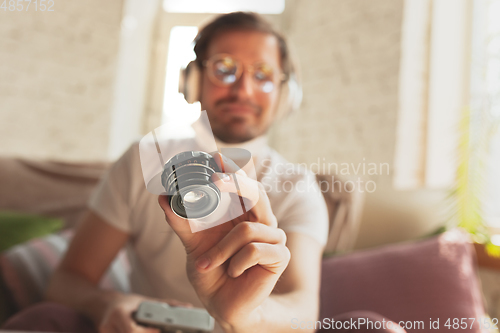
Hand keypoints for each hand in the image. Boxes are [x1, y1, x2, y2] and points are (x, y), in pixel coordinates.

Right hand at [99, 294, 190, 332]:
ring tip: (155, 330)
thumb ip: (166, 305)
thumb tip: (188, 307)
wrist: (105, 305)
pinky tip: (145, 331)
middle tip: (160, 331)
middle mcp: (108, 325)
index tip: (158, 330)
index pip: (131, 330)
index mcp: (119, 313)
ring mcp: (105, 332)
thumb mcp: (146, 301)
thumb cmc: (129, 303)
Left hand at [158, 153, 290, 330]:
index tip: (217, 156)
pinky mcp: (279, 255)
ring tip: (207, 263)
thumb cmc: (211, 271)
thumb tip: (163, 197)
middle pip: (255, 192)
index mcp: (242, 213)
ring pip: (246, 229)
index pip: (243, 183)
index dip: (233, 168)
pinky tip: (232, 272)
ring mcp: (273, 236)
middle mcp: (259, 220)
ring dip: (220, 250)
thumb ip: (181, 221)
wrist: (222, 304)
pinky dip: (235, 262)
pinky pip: (254, 249)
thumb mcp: (192, 244)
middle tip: (214, 179)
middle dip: (235, 184)